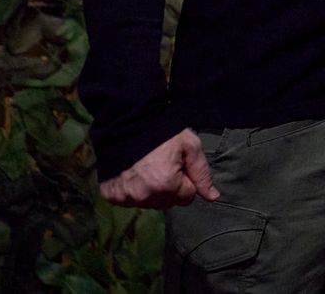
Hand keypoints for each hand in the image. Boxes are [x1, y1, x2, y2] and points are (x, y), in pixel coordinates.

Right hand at [99, 129, 218, 209]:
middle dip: (170, 188)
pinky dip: (133, 190)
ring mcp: (125, 198)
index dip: (186, 180)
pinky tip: (133, 173)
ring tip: (148, 168)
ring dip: (152, 191)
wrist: (125, 122)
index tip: (178, 165)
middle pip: (168, 203)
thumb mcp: (190, 146)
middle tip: (163, 165)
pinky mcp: (111, 195)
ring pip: (149, 204)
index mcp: (166, 185)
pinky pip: (129, 201)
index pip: (188, 197)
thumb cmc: (162, 132)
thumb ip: (202, 173)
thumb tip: (213, 197)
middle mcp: (144, 196)